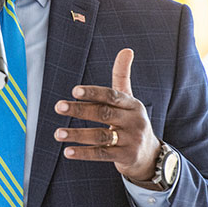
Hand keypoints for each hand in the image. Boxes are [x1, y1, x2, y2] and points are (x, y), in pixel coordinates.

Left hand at [53, 48, 161, 187]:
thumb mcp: (129, 100)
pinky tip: (67, 151)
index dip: (93, 93)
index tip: (74, 90)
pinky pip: (102, 154)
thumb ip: (123, 76)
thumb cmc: (132, 122)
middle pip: (104, 114)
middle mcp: (134, 121)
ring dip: (77, 134)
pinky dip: (84, 153)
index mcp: (132, 104)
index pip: (112, 96)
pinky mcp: (126, 157)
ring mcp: (131, 140)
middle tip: (59, 106)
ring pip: (101, 136)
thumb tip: (126, 49)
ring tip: (57, 133)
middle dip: (80, 110)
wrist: (150, 155)